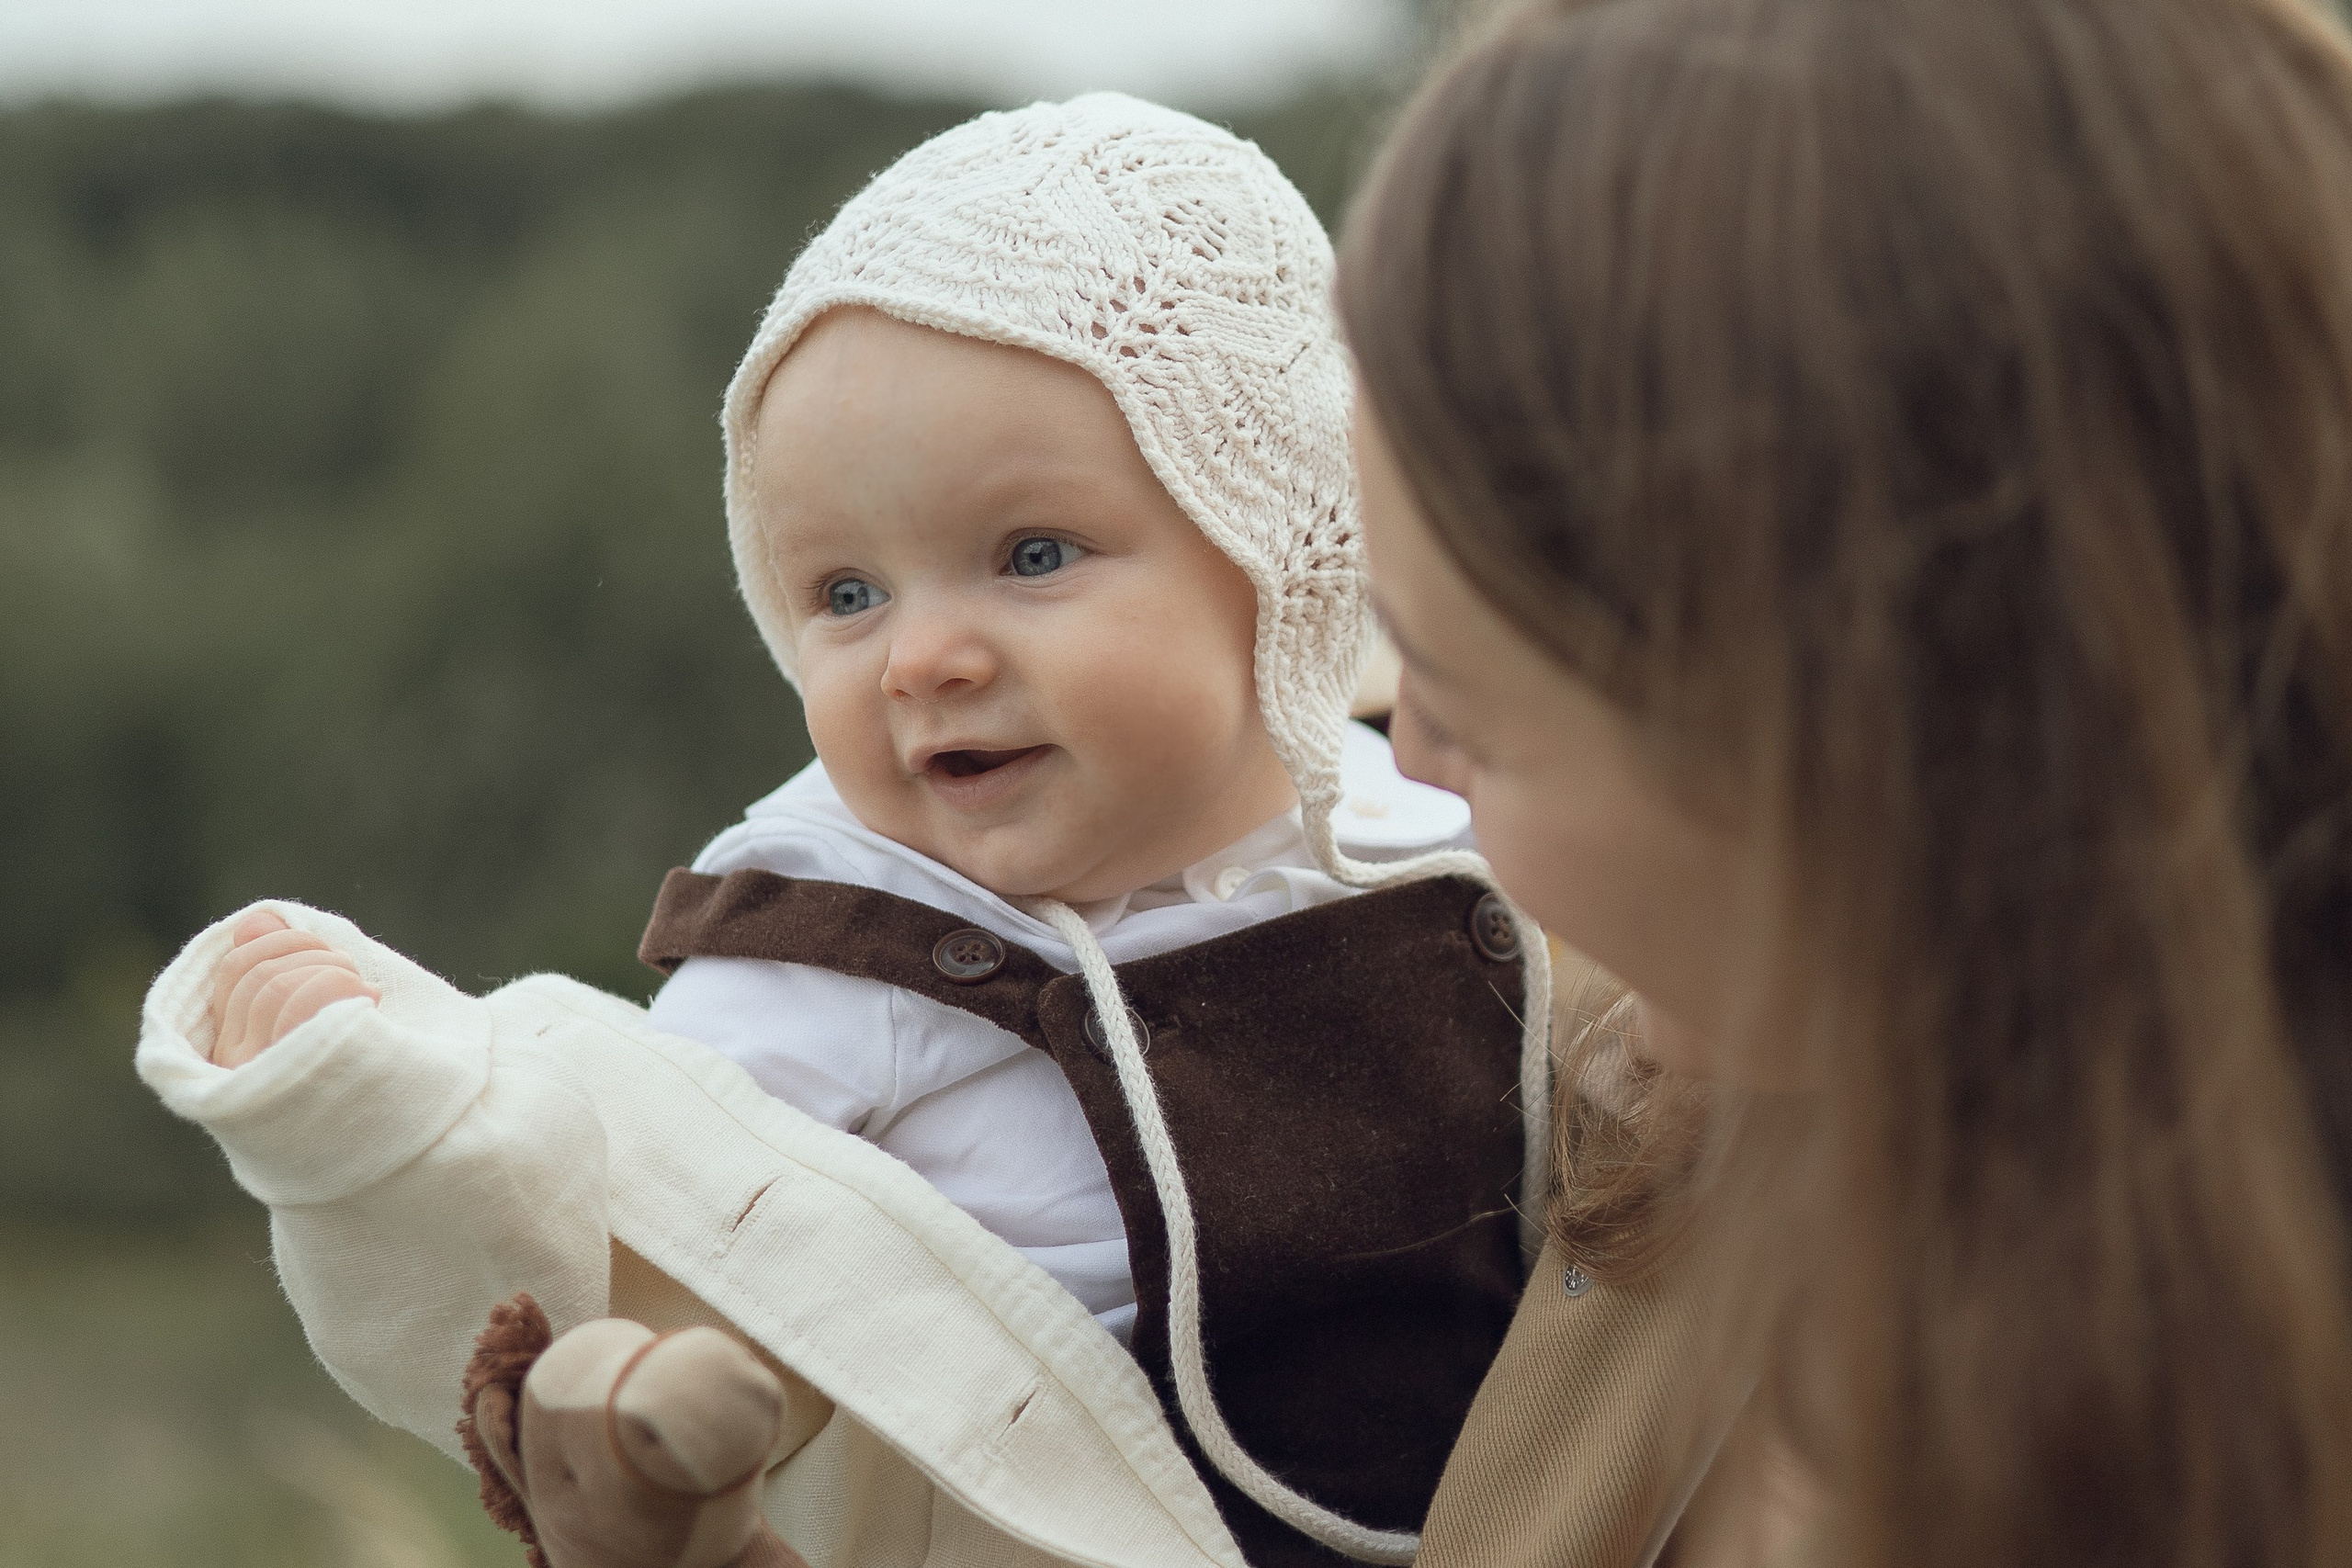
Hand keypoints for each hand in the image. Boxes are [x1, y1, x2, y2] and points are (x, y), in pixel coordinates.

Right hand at [207, 910, 379, 1067]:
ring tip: (363, 992)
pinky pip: (293, 1004)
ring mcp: (256, 1076)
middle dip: (314, 956)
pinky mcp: (284, 1081)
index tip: (328, 952)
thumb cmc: (372, 1059)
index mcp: (235, 1040)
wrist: (421, 1121)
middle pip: (257, 973)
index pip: (235, 969)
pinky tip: (368, 1001)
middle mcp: (233, 1062)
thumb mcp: (326, 1001)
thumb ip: (286, 963)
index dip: (285, 943)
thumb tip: (256, 923)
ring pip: (273, 985)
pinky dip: (336, 985)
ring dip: (330, 970)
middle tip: (352, 974)